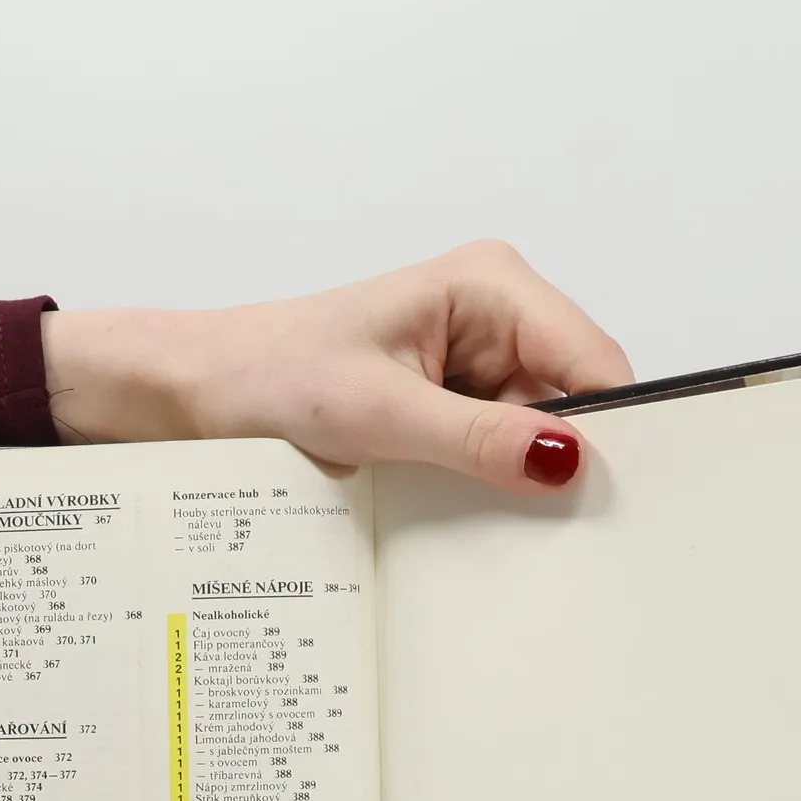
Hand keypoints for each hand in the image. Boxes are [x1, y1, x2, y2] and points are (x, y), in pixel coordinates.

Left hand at [40, 240, 633, 491]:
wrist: (195, 393)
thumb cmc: (264, 375)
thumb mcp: (377, 413)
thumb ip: (477, 438)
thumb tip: (565, 460)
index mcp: (488, 284)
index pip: (593, 361)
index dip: (606, 429)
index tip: (595, 494)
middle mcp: (490, 312)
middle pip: (571, 401)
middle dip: (548, 458)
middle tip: (521, 516)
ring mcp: (469, 358)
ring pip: (531, 434)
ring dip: (503, 474)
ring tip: (453, 493)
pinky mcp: (443, 399)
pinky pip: (488, 449)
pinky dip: (474, 480)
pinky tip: (440, 493)